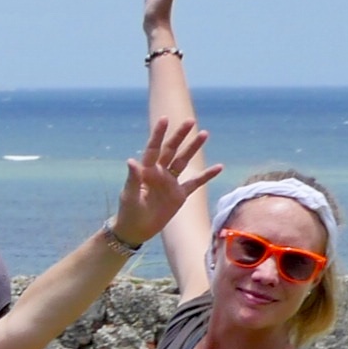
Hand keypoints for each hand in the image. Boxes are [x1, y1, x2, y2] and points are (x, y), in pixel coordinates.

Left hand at [112, 118, 223, 246]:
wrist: (136, 230)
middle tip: (190, 121)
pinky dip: (206, 175)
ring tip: (204, 134)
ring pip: (184, 161)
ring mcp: (171, 182)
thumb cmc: (128, 211)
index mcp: (146, 171)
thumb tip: (131, 161)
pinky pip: (195, 182)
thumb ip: (133, 178)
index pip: (153, 149)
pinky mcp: (180, 194)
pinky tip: (219, 166)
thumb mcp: (129, 195)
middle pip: (171, 150)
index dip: (158, 134)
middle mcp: (160, 173)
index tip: (165, 119)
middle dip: (180, 136)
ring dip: (193, 148)